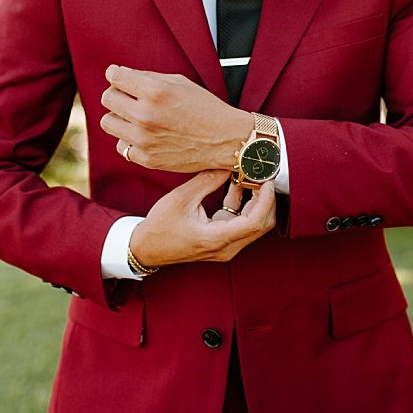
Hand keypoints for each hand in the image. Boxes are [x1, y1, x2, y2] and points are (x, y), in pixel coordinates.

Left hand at [101, 65, 249, 173]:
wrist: (225, 140)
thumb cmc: (205, 108)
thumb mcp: (179, 82)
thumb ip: (148, 77)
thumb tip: (120, 75)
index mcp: (155, 91)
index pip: (115, 77)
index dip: (115, 74)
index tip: (117, 75)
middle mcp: (146, 115)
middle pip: (107, 98)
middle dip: (116, 93)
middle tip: (128, 95)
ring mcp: (144, 139)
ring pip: (108, 122)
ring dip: (118, 116)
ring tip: (134, 116)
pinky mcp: (146, 158)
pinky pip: (121, 145)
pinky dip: (129, 139)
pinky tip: (144, 134)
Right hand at [131, 169, 275, 267]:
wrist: (146, 248)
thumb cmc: (160, 227)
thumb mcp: (182, 198)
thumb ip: (208, 180)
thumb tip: (228, 164)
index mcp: (217, 239)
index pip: (255, 222)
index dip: (266, 200)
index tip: (266, 180)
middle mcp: (226, 247)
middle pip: (260, 225)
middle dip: (265, 199)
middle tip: (261, 175)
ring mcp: (225, 246)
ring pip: (252, 224)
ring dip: (254, 200)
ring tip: (248, 175)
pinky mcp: (221, 240)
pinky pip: (240, 222)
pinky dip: (242, 204)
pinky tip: (235, 183)